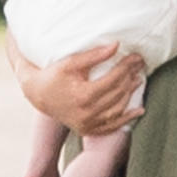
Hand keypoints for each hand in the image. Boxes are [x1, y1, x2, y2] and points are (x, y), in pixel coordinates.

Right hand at [10, 40, 145, 135]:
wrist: (37, 95)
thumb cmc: (53, 75)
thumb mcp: (70, 63)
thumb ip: (93, 55)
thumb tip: (116, 46)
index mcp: (83, 95)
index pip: (113, 79)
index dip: (126, 67)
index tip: (135, 57)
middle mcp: (87, 113)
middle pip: (117, 93)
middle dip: (130, 77)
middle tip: (139, 65)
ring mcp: (88, 124)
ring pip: (117, 109)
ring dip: (130, 94)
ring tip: (137, 80)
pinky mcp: (87, 129)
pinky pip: (111, 126)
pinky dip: (127, 119)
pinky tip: (138, 110)